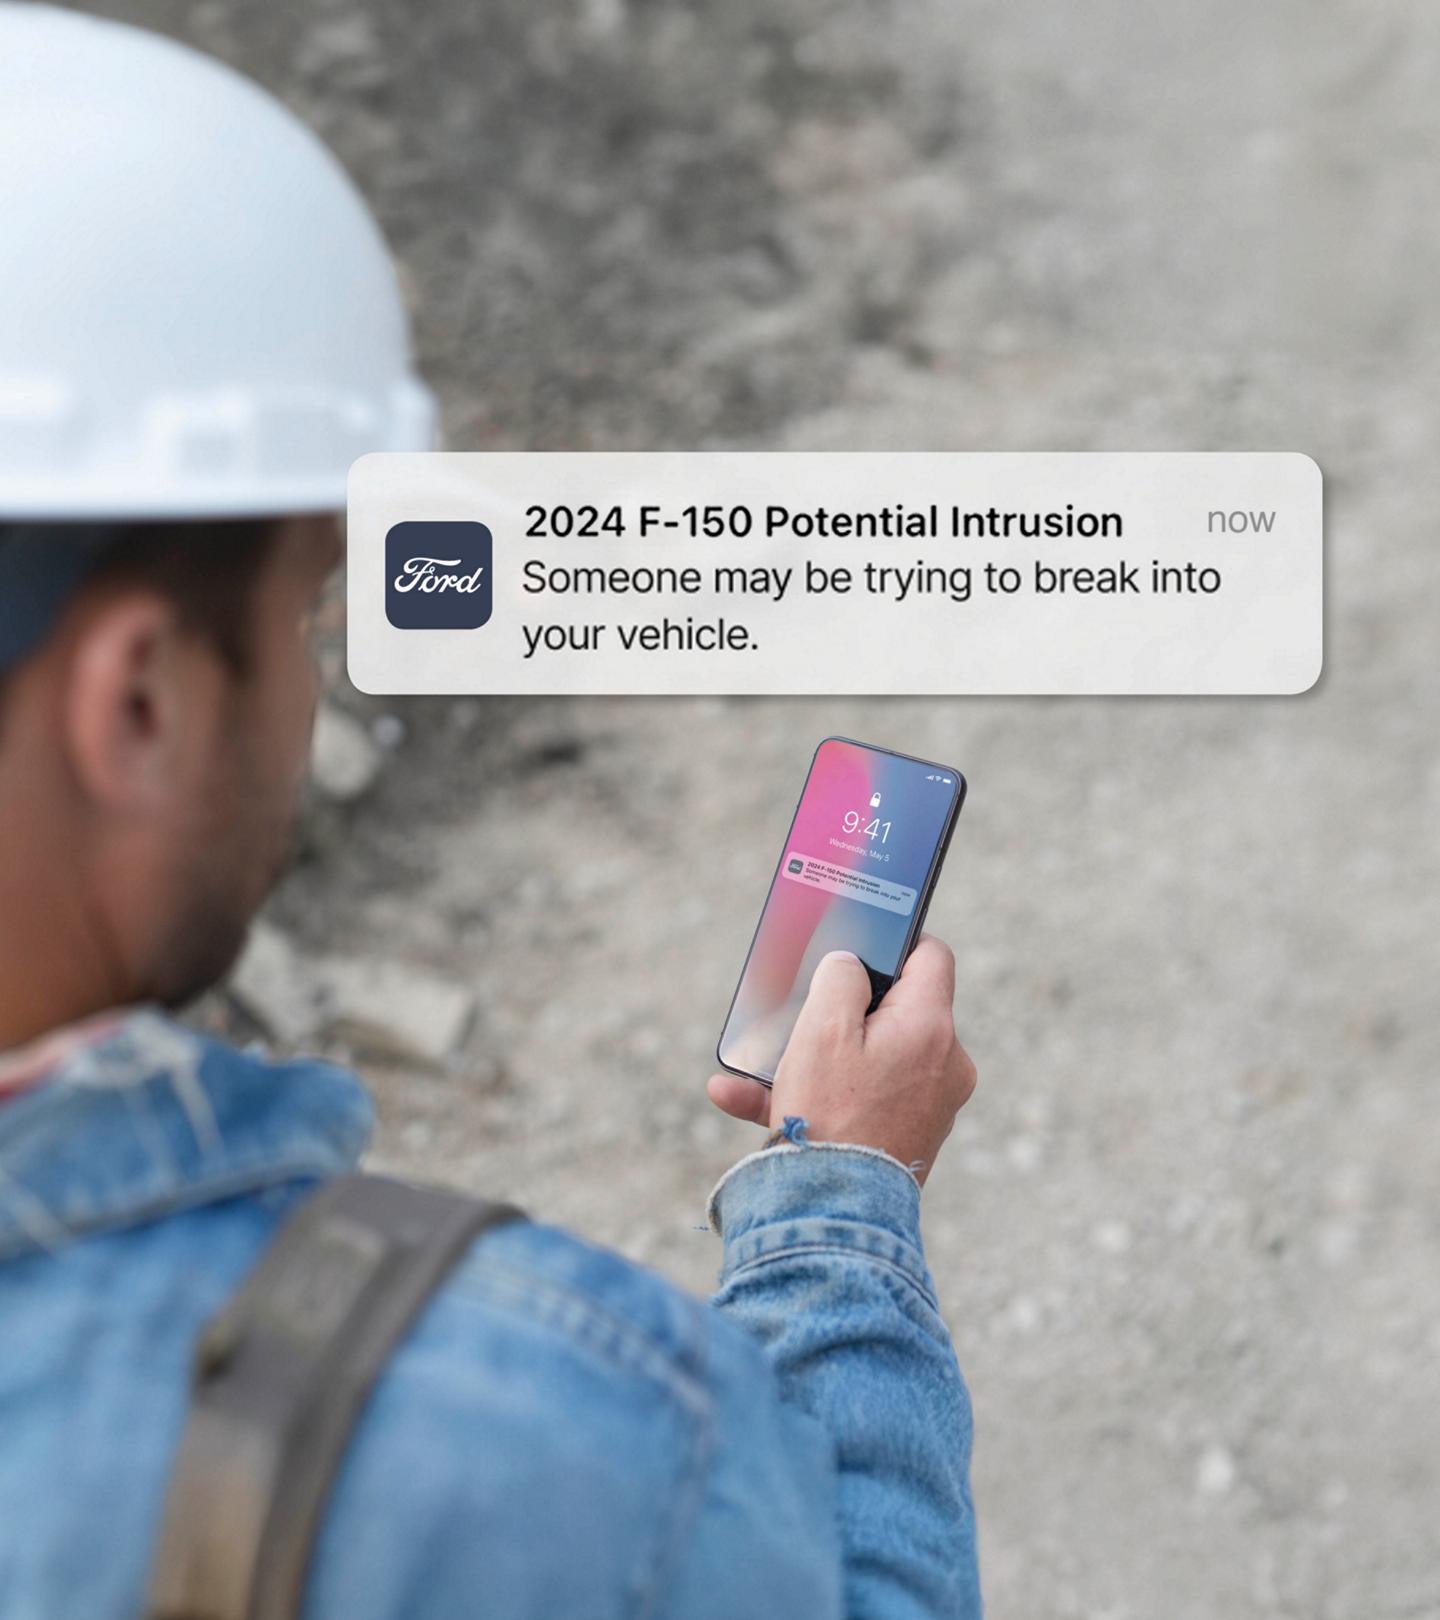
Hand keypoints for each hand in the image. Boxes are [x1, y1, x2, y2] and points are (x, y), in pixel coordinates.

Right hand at [707, 936, 976, 1184]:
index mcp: (931, 1027)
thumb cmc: (830, 1116)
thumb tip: (849, 966)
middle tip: (802, 1008)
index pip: (931, 957)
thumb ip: (839, 978)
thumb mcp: (823, 1029)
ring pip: (871, 1059)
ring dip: (817, 1059)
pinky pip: (863, 1099)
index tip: (861, 946)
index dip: (896, 943)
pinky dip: (820, 1096)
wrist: (834, 1215)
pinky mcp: (912, 1135)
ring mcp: (932, 1103)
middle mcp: (946, 1063)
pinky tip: (746, 1101)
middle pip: (897, 1010)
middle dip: (843, 1010)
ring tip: (757, 1067)